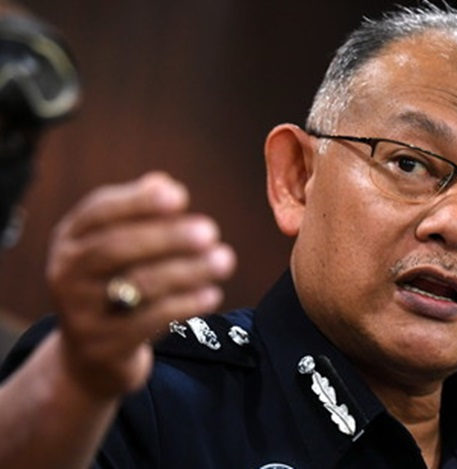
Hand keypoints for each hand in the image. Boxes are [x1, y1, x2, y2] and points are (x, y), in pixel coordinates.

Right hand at [46, 171, 236, 397]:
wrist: (90, 356)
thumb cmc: (114, 285)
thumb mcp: (117, 248)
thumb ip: (140, 214)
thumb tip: (165, 182)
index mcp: (71, 239)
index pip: (98, 211)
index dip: (138, 202)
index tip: (180, 196)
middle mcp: (67, 273)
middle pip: (116, 248)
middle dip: (167, 237)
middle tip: (210, 231)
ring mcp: (81, 313)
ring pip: (137, 285)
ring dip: (187, 270)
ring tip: (224, 260)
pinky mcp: (104, 347)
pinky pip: (148, 323)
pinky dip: (185, 305)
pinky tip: (212, 294)